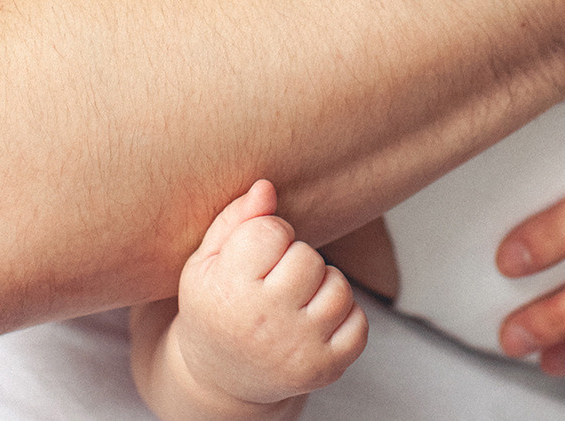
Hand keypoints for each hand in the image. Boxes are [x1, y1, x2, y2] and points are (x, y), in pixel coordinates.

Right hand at [173, 181, 367, 407]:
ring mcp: (298, 349)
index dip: (269, 234)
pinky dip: (343, 316)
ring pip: (338, 287)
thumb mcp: (206, 262)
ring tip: (296, 299)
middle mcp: (265, 324)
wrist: (220, 378)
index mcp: (228, 291)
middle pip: (308, 257)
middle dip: (296, 259)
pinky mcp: (325, 369)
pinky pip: (359, 321)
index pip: (272, 231)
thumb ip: (235, 219)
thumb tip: (267, 187)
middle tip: (276, 279)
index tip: (257, 254)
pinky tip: (315, 322)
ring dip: (322, 286)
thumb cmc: (214, 307)